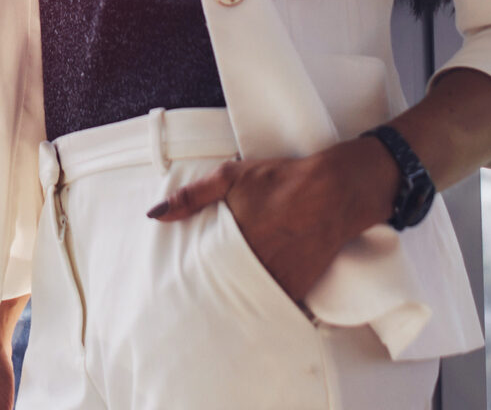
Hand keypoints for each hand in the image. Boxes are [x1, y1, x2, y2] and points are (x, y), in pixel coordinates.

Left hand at [146, 137, 397, 303]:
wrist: (334, 192)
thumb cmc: (281, 179)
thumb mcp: (231, 176)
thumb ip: (193, 196)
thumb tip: (156, 213)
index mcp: (233, 241)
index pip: (201, 271)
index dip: (189, 279)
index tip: (177, 287)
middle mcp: (253, 265)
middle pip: (221, 290)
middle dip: (206, 295)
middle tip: (189, 307)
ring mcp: (276, 279)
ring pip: (245, 301)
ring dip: (232, 303)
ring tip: (213, 314)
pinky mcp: (296, 288)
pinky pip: (272, 305)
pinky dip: (260, 306)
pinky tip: (248, 310)